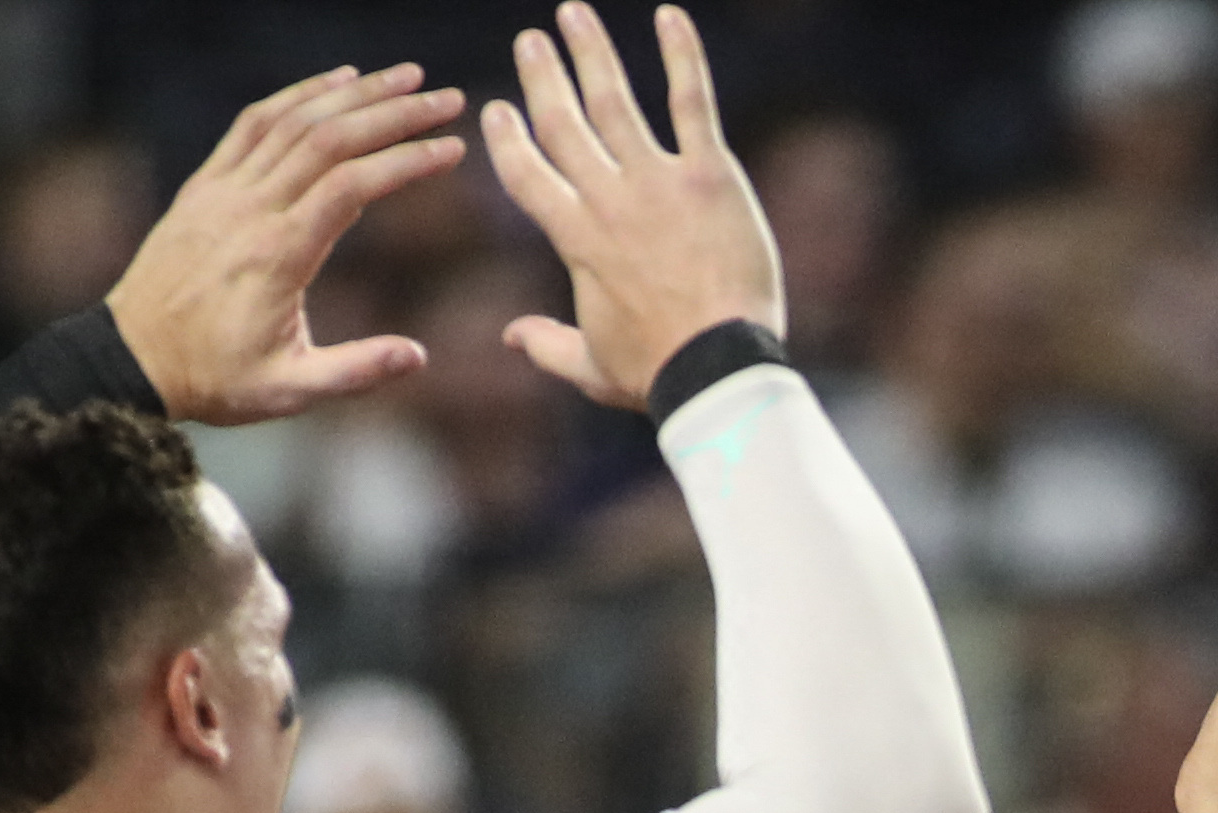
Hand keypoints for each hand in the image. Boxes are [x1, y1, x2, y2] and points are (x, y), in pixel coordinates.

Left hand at [105, 66, 470, 424]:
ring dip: (355, 93)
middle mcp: (251, 210)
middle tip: (448, 99)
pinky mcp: (206, 185)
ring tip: (406, 76)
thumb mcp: (289, 390)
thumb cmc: (214, 378)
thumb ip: (355, 370)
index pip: (352, 187)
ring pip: (295, 121)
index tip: (454, 150)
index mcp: (279, 256)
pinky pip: (254, 124)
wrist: (131, 359)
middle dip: (396, 114)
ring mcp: (224, 191)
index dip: (407, 162)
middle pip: (331, 139)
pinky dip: (297, 96)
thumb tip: (419, 356)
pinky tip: (335, 82)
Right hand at [483, 3, 786, 410]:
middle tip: (531, 40)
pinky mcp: (710, 175)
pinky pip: (691, 101)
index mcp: (575, 238)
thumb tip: (510, 336)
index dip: (507, 139)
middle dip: (542, 76)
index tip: (498, 111)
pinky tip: (669, 14)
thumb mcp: (591, 366)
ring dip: (591, 50)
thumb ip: (548, 346)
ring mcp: (658, 181)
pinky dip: (681, 54)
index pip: (525, 173)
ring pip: (613, 100)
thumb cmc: (658, 372)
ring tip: (573, 13)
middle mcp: (608, 199)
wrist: (719, 368)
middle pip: (562, 122)